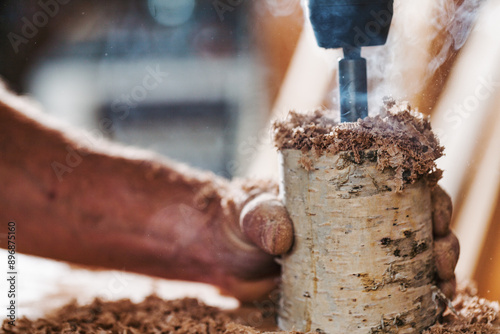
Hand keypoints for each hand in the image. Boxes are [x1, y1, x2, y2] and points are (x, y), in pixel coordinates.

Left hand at [224, 182, 458, 301]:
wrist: (223, 255)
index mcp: (343, 189)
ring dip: (437, 267)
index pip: (396, 183)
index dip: (427, 195)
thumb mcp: (251, 212)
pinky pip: (389, 286)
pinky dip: (415, 294)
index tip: (438, 213)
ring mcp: (354, 251)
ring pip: (410, 254)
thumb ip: (261, 217)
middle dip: (441, 235)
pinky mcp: (347, 282)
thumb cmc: (239, 221)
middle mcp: (356, 218)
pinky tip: (430, 304)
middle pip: (413, 221)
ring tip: (443, 283)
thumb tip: (282, 238)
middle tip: (443, 253)